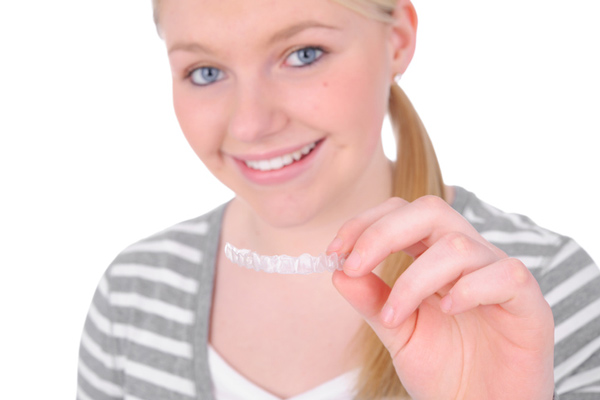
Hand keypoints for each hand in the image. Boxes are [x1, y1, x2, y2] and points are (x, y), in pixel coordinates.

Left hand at [327, 196, 554, 399]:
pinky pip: (505, 275)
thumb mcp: (397, 332)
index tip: (335, 251)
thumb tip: (338, 271)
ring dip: (414, 279)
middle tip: (353, 265)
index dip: (367, 223)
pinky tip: (449, 310)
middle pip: (431, 211)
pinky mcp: (529, 302)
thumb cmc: (445, 369)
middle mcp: (468, 257)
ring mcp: (499, 275)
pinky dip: (470, 289)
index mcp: (435, 257)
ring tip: (395, 317)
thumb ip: (371, 301)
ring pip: (458, 246)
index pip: (402, 214)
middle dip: (383, 233)